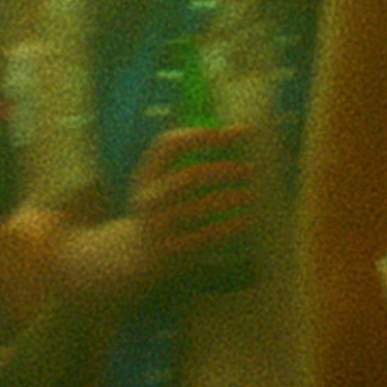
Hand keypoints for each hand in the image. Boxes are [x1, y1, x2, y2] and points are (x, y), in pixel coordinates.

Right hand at [121, 124, 257, 280]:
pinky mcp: (171, 249)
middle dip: (222, 171)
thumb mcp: (161, 183)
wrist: (135, 254)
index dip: (199, 135)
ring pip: (198, 207)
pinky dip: (229, 226)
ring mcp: (158, 224)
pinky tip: (247, 218)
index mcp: (147, 174)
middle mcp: (149, 197)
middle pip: (188, 177)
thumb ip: (190, 161)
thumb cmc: (162, 209)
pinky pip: (205, 235)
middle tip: (248, 169)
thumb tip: (240, 132)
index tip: (230, 133)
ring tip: (251, 194)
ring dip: (230, 199)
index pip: (168, 145)